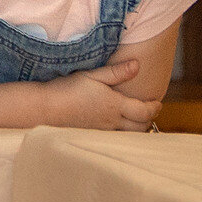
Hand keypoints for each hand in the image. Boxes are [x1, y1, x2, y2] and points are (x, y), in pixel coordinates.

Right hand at [44, 60, 159, 130]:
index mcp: (115, 105)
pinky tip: (116, 123)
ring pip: (129, 134)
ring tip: (134, 118)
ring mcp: (102, 129)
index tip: (156, 102)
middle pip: (141, 127)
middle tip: (147, 110)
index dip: (155, 107)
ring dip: (136, 127)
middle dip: (148, 119)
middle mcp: (112, 120)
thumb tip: (138, 65)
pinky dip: (122, 132)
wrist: (45, 107)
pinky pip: (115, 137)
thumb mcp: (92, 75)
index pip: (145, 112)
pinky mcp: (93, 134)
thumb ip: (116, 72)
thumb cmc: (67, 88)